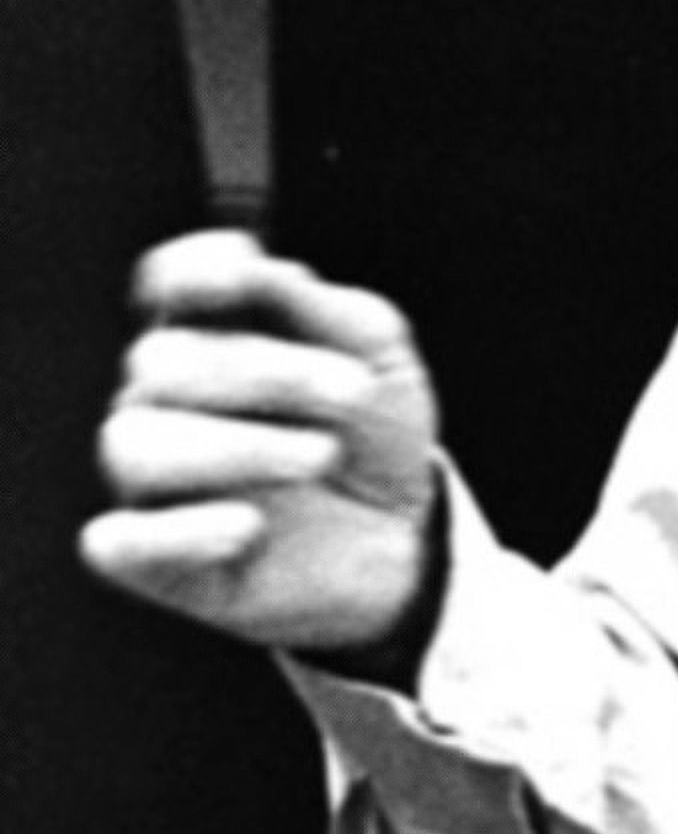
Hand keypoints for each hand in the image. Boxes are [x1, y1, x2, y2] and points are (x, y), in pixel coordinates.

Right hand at [81, 232, 442, 657]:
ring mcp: (154, 483)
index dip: (191, 269)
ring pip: (134, 445)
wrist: (404, 542)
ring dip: (237, 446)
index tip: (247, 269)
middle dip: (264, 371)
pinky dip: (179, 531)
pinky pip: (116, 543)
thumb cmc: (376, 439)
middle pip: (160, 363)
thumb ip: (328, 311)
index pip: (165, 283)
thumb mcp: (382, 363)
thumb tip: (267, 271)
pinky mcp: (157, 564)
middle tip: (352, 393)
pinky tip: (248, 526)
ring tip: (323, 455)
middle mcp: (165, 403)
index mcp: (211, 336)